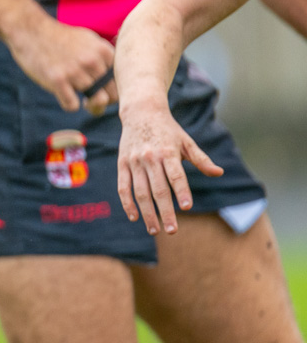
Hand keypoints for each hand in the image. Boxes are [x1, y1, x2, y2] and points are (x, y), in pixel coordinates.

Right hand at [3, 14, 115, 112]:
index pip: (121, 81)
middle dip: (103, 102)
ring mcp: (75, 71)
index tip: (100, 88)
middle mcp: (92, 61)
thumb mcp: (88, 40)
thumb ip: (104, 59)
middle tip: (91, 101)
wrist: (30, 30)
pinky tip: (61, 93)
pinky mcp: (57, 80)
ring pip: (95, 102)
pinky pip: (72, 106)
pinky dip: (68, 104)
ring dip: (86, 103)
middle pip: (112, 96)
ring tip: (75, 94)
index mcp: (104, 51)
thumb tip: (115, 88)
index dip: (112, 88)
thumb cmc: (59, 38)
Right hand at [118, 101, 220, 234]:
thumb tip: (219, 173)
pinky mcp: (122, 164)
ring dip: (147, 213)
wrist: (140, 112)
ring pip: (140, 192)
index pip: (175, 175)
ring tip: (155, 230)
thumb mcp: (187, 141)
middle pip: (158, 189)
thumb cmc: (168, 129)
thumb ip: (201, 159)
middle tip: (172, 231)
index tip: (187, 207)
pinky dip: (127, 203)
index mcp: (167, 152)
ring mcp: (134, 162)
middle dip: (165, 212)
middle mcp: (150, 158)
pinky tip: (134, 217)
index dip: (181, 191)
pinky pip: (123, 187)